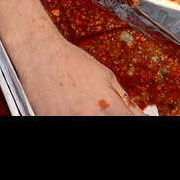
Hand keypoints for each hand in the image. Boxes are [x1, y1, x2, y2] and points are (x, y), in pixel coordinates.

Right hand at [11, 28, 143, 115]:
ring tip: (85, 106)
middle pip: (111, 126)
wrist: (39, 54)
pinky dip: (73, 116)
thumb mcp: (106, 76)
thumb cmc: (70, 61)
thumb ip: (125, 100)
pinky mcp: (50, 122)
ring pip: (90, 125)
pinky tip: (72, 109)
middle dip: (114, 117)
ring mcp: (69, 121)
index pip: (134, 122)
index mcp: (108, 105)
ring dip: (93, 117)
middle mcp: (89, 117)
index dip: (135, 118)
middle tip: (106, 110)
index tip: (130, 115)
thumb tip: (141, 115)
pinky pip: (69, 124)